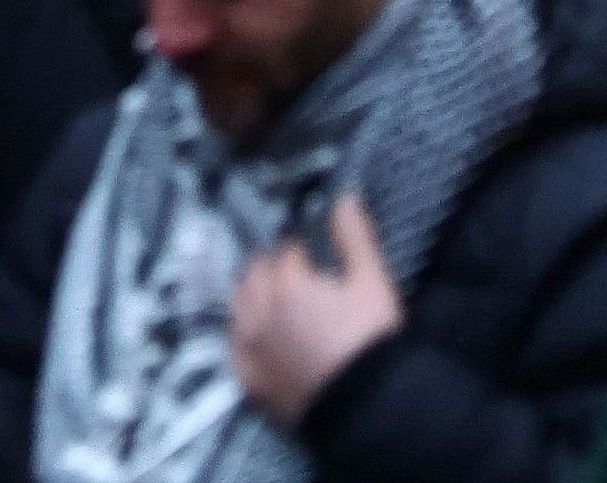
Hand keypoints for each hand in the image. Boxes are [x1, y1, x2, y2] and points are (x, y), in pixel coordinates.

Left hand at [228, 194, 401, 427]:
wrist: (368, 409)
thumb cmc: (372, 342)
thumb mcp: (372, 283)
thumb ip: (354, 237)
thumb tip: (344, 198)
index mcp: (287, 286)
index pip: (285, 253)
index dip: (299, 249)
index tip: (308, 253)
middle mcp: (259, 314)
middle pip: (254, 276)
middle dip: (270, 267)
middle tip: (289, 270)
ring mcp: (250, 350)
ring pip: (238, 308)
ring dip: (251, 296)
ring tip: (269, 297)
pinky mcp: (250, 383)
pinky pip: (235, 349)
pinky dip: (243, 336)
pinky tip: (254, 335)